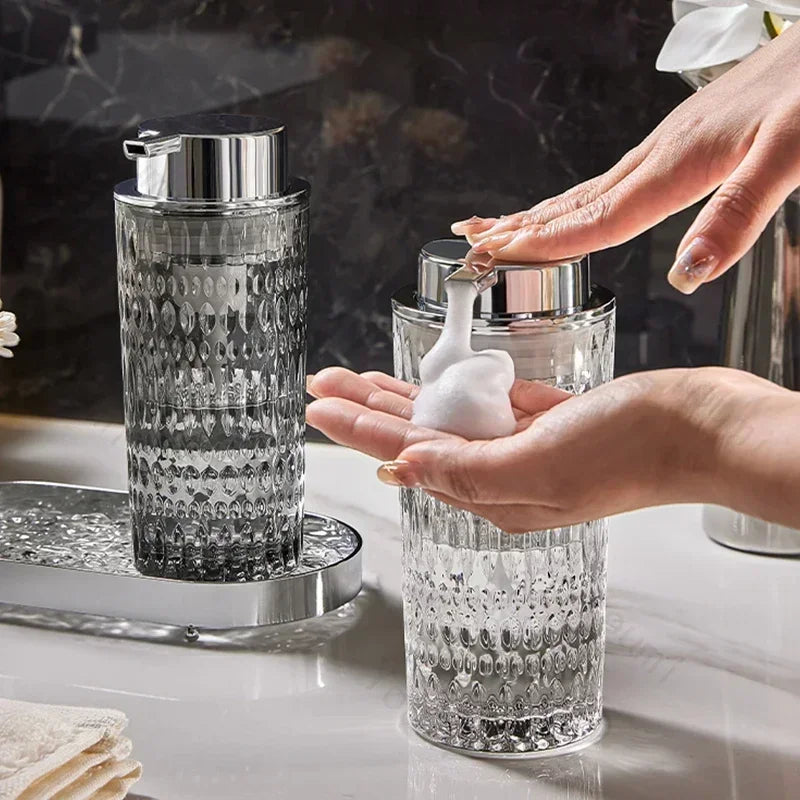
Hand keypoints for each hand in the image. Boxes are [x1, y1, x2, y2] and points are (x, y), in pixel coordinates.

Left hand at [305, 367, 768, 531]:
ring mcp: (520, 444)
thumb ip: (467, 471)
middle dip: (364, 409)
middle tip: (323, 385)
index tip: (319, 406)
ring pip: (445, 417)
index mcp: (492, 491)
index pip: (405, 454)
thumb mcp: (540, 466)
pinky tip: (429, 386)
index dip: (357, 428)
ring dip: (401, 396)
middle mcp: (499, 472)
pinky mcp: (542, 420)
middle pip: (415, 435)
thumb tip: (402, 467)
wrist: (693, 427)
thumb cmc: (629, 451)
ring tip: (360, 380)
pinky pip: (485, 404)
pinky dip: (454, 392)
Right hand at [451, 23, 799, 294]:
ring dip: (540, 212)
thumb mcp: (789, 155)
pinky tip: (575, 205)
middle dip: (521, 226)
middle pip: (575, 201)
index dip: (547, 242)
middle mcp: (660, 154)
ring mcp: (666, 145)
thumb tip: (688, 274)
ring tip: (501, 225)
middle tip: (474, 241)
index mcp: (677, 163)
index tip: (501, 256)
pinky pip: (611, 179)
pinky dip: (577, 199)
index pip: (598, 215)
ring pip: (587, 189)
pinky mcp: (680, 140)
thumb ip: (737, 214)